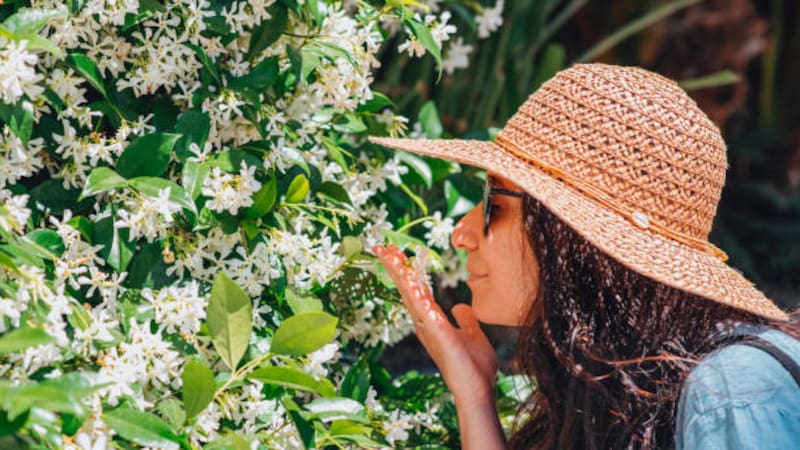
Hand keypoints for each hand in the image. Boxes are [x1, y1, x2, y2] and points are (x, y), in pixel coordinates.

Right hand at [373, 244, 498, 403]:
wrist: (478, 390)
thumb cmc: (475, 368)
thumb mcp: (473, 335)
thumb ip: (466, 321)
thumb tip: (461, 307)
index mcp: (432, 321)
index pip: (417, 290)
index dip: (406, 271)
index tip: (397, 252)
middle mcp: (424, 323)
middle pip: (406, 288)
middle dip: (395, 266)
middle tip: (382, 245)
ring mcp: (428, 327)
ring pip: (410, 294)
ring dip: (399, 273)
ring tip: (388, 253)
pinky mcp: (437, 333)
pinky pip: (422, 307)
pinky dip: (413, 291)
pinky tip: (407, 276)